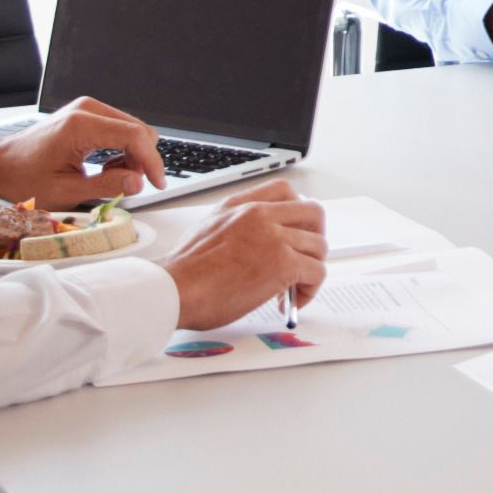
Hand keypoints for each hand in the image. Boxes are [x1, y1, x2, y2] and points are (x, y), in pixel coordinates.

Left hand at [0, 97, 165, 203]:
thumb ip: (105, 187)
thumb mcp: (65, 192)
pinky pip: (120, 129)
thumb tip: (137, 181)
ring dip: (133, 156)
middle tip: (133, 185)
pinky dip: (123, 150)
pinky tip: (108, 168)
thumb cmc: (24, 178)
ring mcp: (87, 109)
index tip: (157, 182)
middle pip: (138, 129)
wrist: (0, 165)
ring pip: (132, 129)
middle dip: (143, 159)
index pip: (133, 136)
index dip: (151, 161)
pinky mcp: (87, 115)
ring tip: (115, 178)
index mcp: (80, 126)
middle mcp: (87, 110)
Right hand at [164, 186, 326, 328]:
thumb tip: (258, 244)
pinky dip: (309, 290)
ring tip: (291, 289)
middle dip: (315, 237)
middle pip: (313, 213)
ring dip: (311, 270)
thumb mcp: (208, 229)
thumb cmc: (183, 272)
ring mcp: (274, 237)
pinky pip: (317, 272)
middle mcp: (260, 214)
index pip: (285, 191)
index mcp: (240, 205)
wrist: (173, 290)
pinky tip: (288, 301)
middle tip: (304, 258)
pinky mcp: (283, 263)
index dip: (297, 212)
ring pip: (319, 246)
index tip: (295, 231)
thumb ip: (237, 226)